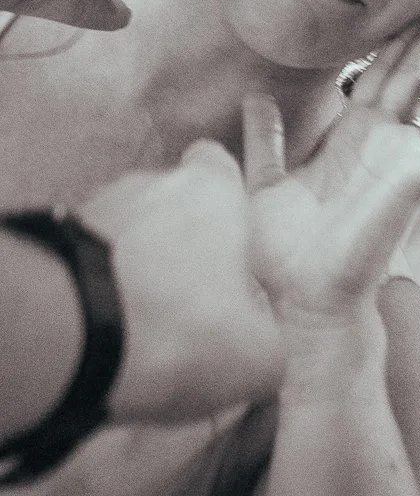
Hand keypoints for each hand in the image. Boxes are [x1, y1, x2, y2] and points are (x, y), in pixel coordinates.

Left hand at [78, 140, 283, 423]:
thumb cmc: (177, 328)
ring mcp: (94, 207)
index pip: (219, 165)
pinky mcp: (50, 243)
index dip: (225, 202)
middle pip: (170, 203)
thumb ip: (267, 340)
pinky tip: (99, 337)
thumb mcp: (255, 357)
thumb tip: (261, 349)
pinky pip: (83, 264)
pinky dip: (92, 292)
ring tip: (134, 329)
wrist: (67, 340)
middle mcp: (151, 182)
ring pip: (123, 234)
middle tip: (183, 305)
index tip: (228, 246)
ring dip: (130, 270)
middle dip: (175, 246)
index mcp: (211, 189)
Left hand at [242, 15, 419, 349]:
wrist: (304, 301)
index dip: (396, 44)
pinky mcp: (416, 184)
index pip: (379, 76)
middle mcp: (383, 142)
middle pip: (415, 78)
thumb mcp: (265, 185)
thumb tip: (253, 94)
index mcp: (351, 138)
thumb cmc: (288, 256)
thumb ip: (264, 139)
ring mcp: (403, 162)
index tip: (414, 14)